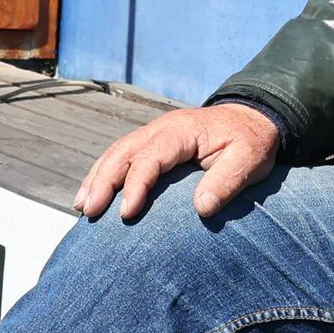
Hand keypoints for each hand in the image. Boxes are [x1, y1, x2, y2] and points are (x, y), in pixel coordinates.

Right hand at [74, 103, 281, 223]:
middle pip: (123, 152)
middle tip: (90, 212)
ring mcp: (153, 133)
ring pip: (116, 152)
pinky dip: (103, 173)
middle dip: (103, 182)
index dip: (136, 184)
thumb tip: (201, 207)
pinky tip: (92, 195)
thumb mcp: (250, 160)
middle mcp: (161, 129)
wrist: (251, 119)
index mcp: (182, 131)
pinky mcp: (152, 143)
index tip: (127, 213)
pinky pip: (121, 155)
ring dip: (96, 178)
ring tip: (82, 207)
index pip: (151, 157)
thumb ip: (227, 181)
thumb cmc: (250, 142)